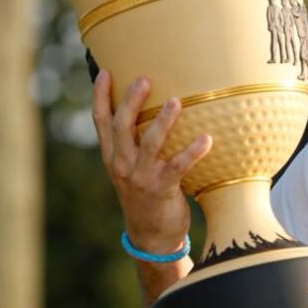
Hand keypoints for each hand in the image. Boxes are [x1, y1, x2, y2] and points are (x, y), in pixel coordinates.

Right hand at [92, 70, 212, 253]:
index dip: (100, 96)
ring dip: (163, 121)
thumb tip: (151, 111)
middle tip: (143, 79)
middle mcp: (122, 164)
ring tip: (176, 101)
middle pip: (122, 126)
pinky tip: (207, 139)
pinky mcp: (162, 188)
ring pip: (150, 143)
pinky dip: (193, 151)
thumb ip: (135, 144)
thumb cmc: (147, 195)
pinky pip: (178, 166)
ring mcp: (141, 177)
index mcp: (113, 156)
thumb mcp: (132, 169)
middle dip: (131, 101)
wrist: (151, 236)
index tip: (105, 71)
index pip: (101, 122)